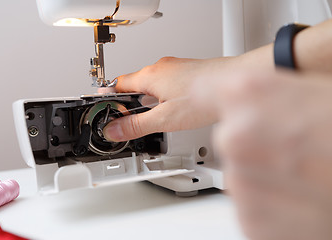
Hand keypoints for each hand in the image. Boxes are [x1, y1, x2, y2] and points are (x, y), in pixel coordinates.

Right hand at [103, 56, 235, 141]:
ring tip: (151, 118)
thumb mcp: (165, 119)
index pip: (117, 85)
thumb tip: (114, 130)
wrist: (235, 84)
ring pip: (150, 84)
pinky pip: (165, 83)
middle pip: (133, 84)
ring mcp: (174, 68)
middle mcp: (160, 67)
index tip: (104, 111)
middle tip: (127, 121)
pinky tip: (171, 108)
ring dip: (146, 100)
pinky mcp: (186, 72)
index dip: (108, 100)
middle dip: (128, 103)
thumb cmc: (206, 96)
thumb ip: (137, 125)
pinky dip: (161, 96)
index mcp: (149, 76)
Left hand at [195, 70, 331, 239]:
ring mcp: (241, 180)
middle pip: (228, 137)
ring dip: (265, 176)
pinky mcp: (251, 221)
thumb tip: (248, 100)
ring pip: (240, 173)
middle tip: (295, 149)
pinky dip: (272, 205)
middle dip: (254, 142)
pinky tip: (304, 200)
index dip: (217, 98)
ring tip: (307, 177)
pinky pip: (251, 205)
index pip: (206, 90)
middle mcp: (236, 135)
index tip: (224, 105)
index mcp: (249, 92)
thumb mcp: (317, 92)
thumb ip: (272, 94)